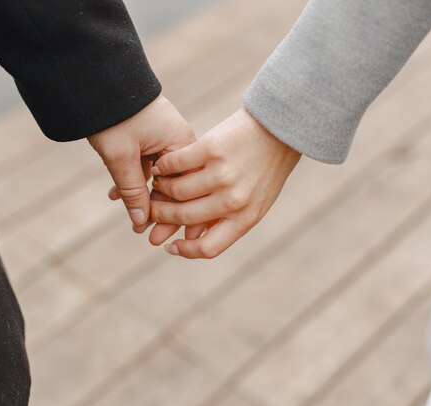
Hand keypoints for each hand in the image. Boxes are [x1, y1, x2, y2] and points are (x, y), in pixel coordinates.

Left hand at [87, 95, 194, 228]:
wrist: (99, 80)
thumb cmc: (114, 115)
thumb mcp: (121, 156)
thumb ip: (132, 190)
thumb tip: (141, 222)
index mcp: (182, 145)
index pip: (185, 188)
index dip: (175, 215)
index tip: (166, 237)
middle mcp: (178, 144)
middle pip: (175, 187)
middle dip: (161, 213)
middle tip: (152, 239)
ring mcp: (165, 140)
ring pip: (159, 179)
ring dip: (145, 200)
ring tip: (136, 225)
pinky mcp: (150, 138)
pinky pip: (148, 167)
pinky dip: (134, 182)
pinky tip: (116, 197)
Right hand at [149, 108, 300, 258]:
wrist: (279, 129)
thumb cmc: (264, 169)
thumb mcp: (254, 202)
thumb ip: (225, 221)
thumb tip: (188, 238)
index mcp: (245, 218)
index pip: (208, 248)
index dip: (184, 251)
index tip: (168, 246)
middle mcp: (233, 200)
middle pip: (184, 217)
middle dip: (161, 215)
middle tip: (152, 209)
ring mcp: (222, 174)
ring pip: (176, 190)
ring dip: (161, 188)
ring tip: (158, 184)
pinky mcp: (211, 149)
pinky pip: (175, 163)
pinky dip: (163, 166)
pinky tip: (160, 167)